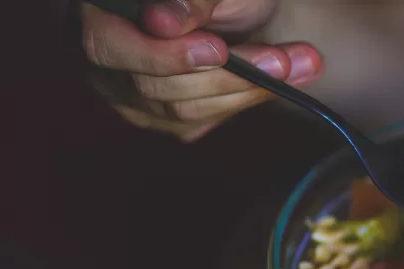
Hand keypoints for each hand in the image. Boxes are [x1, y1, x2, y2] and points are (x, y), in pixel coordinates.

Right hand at [81, 0, 323, 140]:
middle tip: (283, 60)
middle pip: (156, 87)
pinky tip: (289, 79)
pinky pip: (203, 122)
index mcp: (99, 13)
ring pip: (186, 111)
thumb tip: (165, 21)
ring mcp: (130, 95)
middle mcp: (103, 59)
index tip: (218, 49)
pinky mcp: (165, 119)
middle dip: (230, 75)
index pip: (108, 46)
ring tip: (304, 63)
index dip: (165, 55)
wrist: (235, 5)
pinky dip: (249, 99)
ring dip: (251, 89)